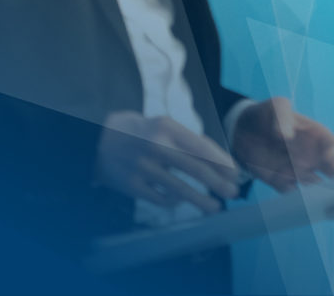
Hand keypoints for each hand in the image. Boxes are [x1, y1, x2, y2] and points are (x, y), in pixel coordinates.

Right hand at [95, 111, 241, 213]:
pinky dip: (173, 201)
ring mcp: (142, 167)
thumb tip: (218, 160)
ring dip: (201, 200)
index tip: (235, 174)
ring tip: (215, 207)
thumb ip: (187, 140)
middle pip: (195, 169)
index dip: (221, 163)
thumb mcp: (164, 126)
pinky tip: (180, 201)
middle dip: (218, 183)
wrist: (98, 138)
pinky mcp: (131, 185)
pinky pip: (159, 198)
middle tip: (233, 193)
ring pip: (179, 189)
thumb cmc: (141, 132)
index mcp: (167, 128)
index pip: (202, 148)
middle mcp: (155, 147)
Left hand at [232, 97, 333, 191]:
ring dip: (317, 194)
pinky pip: (291, 194)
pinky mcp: (280, 182)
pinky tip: (292, 203)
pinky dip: (293, 199)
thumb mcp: (276, 106)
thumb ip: (282, 116)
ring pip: (315, 187)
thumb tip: (286, 136)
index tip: (328, 158)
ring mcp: (297, 171)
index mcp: (317, 136)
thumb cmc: (267, 114)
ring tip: (315, 199)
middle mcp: (312, 156)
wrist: (241, 129)